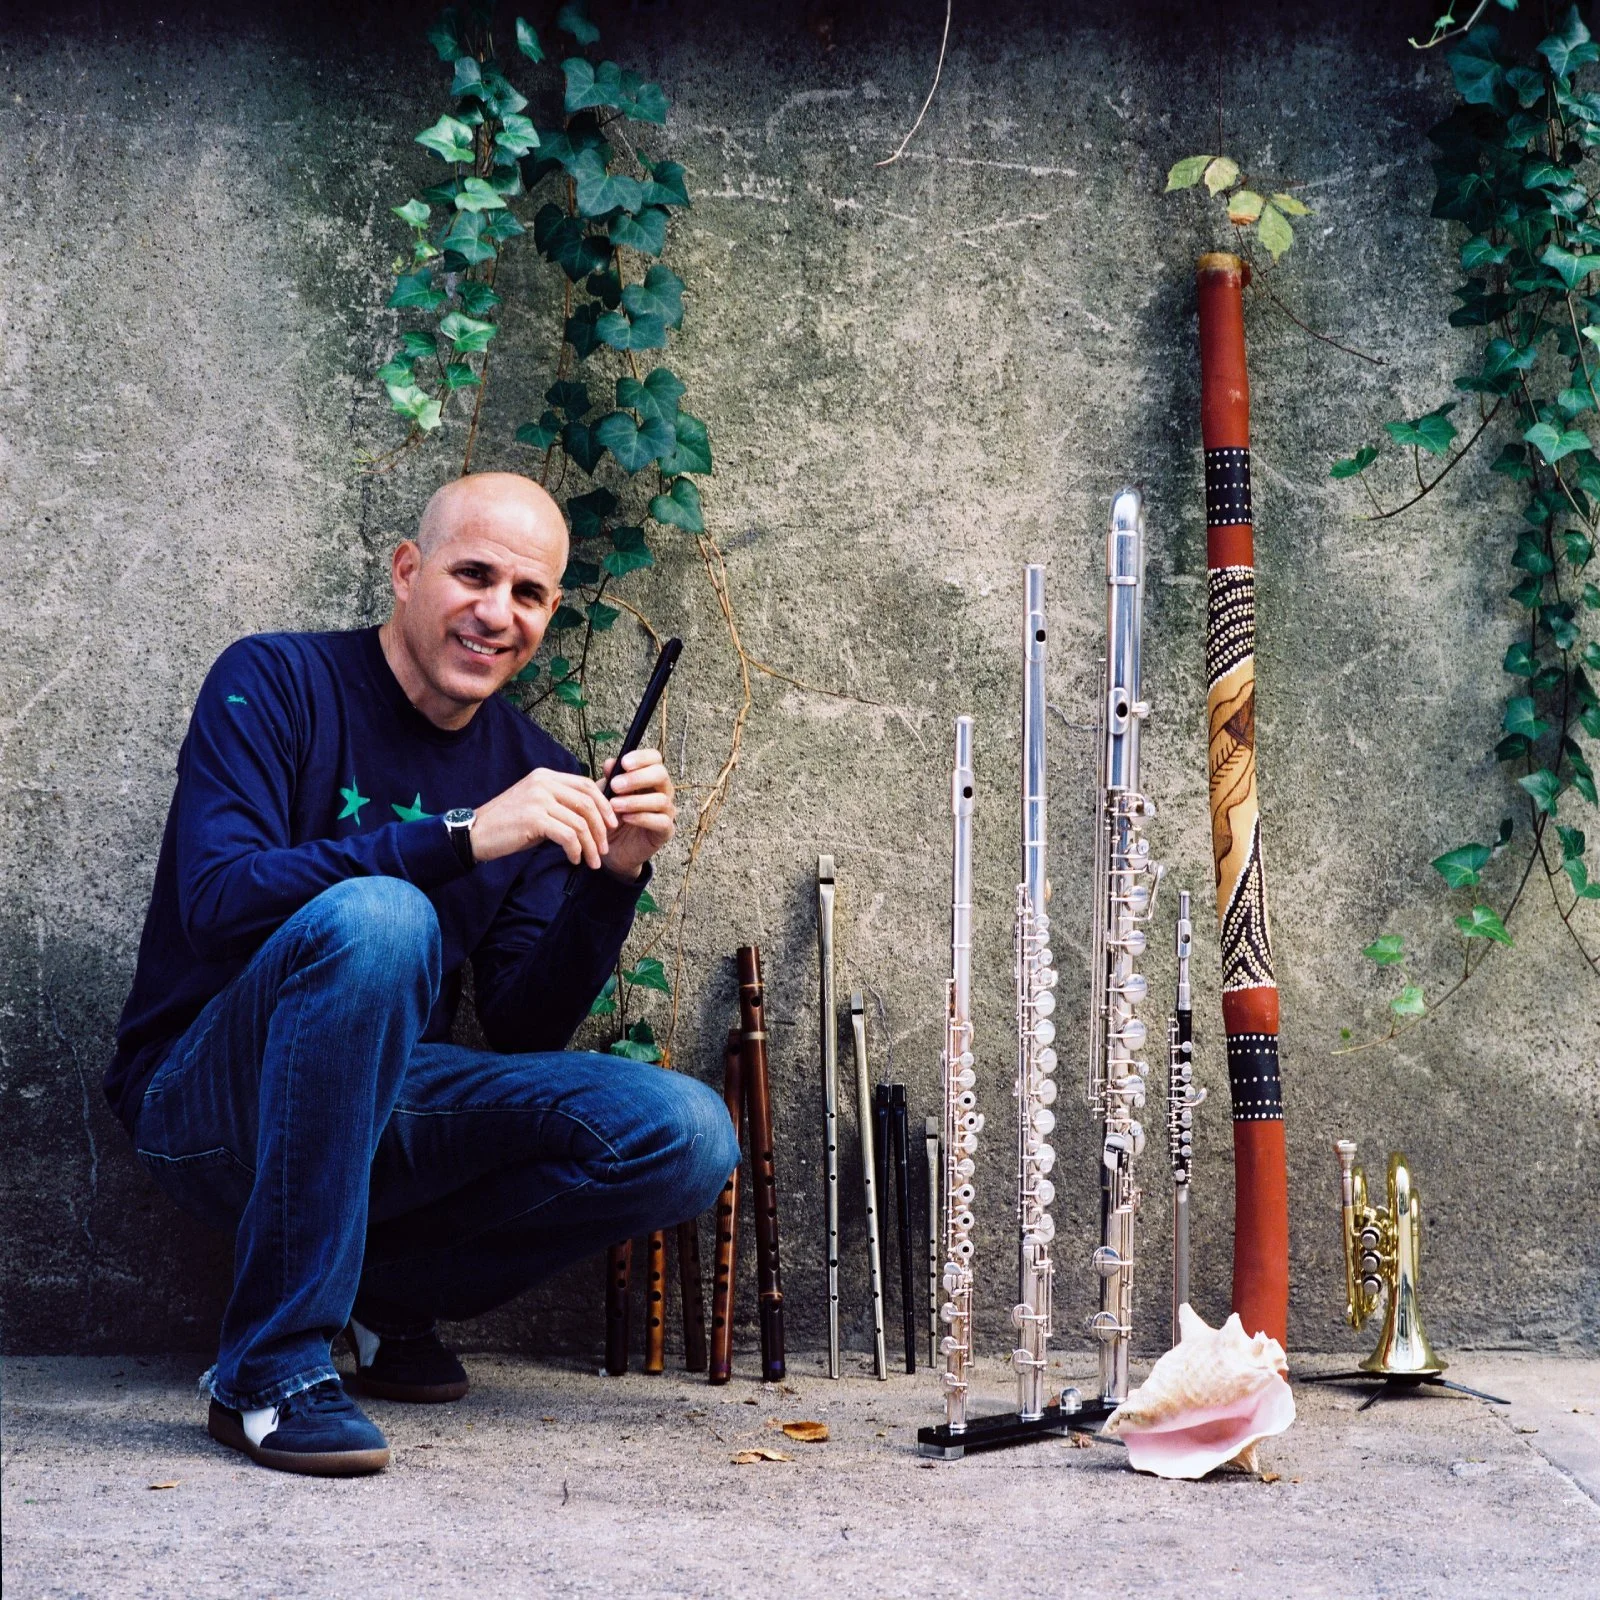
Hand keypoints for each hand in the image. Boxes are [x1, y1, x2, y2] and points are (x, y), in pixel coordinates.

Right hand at [472, 766, 618, 869]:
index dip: (603, 805)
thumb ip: (561, 803)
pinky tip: (574, 859)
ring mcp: (538, 799)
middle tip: (604, 848)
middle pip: (587, 803)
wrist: (476, 833)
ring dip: (590, 845)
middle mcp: (543, 783)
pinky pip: (567, 836)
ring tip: (592, 861)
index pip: (586, 785)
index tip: (612, 824)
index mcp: (546, 776)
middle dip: (601, 828)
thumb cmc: (508, 824)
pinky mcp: (534, 819)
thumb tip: (592, 814)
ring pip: (579, 822)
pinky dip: (575, 850)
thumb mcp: (537, 805)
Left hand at [598, 747, 675, 879]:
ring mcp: (666, 811)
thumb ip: (608, 779)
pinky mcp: (665, 831)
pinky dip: (643, 818)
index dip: (642, 758)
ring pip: (661, 799)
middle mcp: (662, 791)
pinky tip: (626, 818)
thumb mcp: (604, 795)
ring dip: (635, 801)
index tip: (624, 763)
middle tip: (615, 786)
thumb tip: (610, 763)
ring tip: (614, 805)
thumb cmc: (610, 816)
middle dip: (637, 778)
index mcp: (648, 777)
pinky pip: (661, 821)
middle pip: (661, 775)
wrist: (610, 848)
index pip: (655, 758)